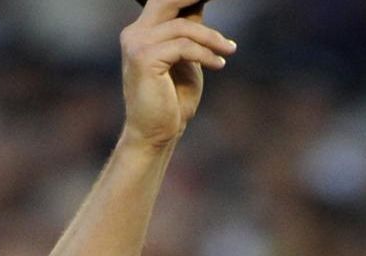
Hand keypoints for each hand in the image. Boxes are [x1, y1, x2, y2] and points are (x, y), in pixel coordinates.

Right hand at [120, 0, 235, 147]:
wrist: (157, 133)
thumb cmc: (173, 100)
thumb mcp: (186, 60)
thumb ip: (190, 35)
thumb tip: (200, 6)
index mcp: (142, 32)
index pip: (166, 2)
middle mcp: (134, 34)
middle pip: (166, 0)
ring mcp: (136, 44)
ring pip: (183, 27)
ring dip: (212, 38)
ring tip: (230, 49)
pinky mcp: (144, 59)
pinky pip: (184, 47)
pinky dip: (205, 54)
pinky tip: (220, 64)